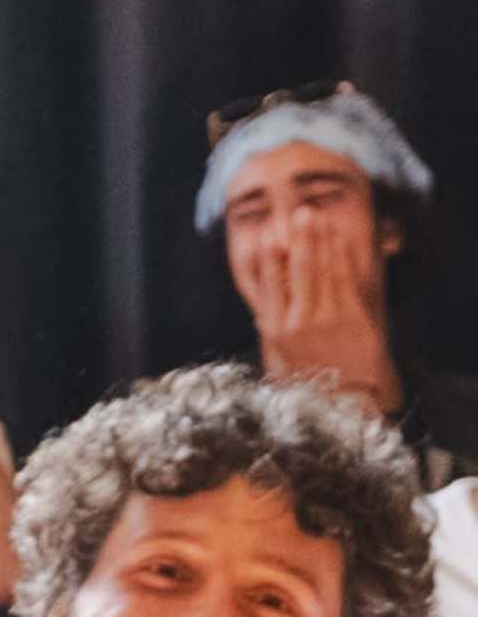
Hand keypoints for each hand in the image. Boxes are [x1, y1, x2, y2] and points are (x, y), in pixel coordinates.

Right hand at [234, 197, 392, 390]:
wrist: (345, 403)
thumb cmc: (311, 381)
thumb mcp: (281, 358)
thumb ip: (273, 330)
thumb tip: (263, 311)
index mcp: (276, 330)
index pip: (269, 284)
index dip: (268, 257)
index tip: (266, 236)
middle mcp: (298, 321)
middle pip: (296, 270)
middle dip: (298, 238)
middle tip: (299, 213)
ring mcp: (327, 317)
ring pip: (322, 269)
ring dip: (320, 239)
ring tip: (317, 217)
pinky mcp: (352, 317)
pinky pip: (345, 278)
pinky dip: (341, 255)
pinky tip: (338, 240)